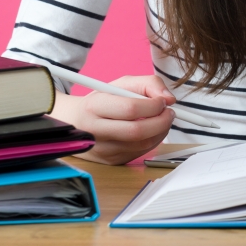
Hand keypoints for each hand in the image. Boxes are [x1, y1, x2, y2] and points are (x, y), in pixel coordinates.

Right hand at [49, 75, 175, 164]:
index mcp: (94, 106)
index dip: (153, 105)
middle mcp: (95, 131)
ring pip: (142, 144)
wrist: (76, 122)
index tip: (162, 101)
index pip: (130, 109)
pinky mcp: (111, 161)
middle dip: (161, 121)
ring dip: (160, 132)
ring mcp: (102, 149)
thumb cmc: (102, 100)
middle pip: (137, 131)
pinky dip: (153, 141)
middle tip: (169, 112)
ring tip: (161, 119)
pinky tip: (151, 130)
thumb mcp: (121, 84)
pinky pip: (140, 153)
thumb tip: (169, 99)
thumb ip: (149, 84)